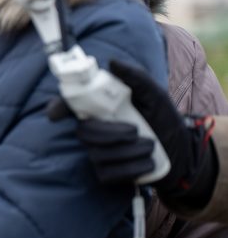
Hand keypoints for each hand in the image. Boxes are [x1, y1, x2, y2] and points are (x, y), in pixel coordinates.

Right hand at [49, 59, 216, 208]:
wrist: (181, 152)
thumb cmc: (163, 120)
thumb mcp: (154, 95)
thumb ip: (135, 77)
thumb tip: (112, 62)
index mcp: (99, 108)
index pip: (69, 106)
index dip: (58, 108)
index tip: (55, 113)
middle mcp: (93, 131)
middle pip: (85, 133)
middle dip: (112, 134)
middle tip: (136, 131)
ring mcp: (97, 154)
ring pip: (99, 154)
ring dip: (131, 151)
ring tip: (150, 146)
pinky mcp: (106, 174)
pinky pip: (110, 173)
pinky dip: (134, 168)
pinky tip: (147, 162)